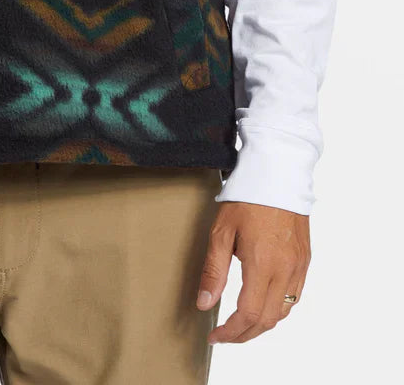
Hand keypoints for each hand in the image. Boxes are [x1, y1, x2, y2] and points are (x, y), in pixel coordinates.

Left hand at [196, 201, 309, 343]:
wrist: (278, 173)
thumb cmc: (247, 198)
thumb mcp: (221, 232)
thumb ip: (214, 270)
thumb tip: (204, 304)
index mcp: (263, 264)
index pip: (248, 314)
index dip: (231, 331)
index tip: (215, 336)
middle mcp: (285, 270)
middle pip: (267, 320)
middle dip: (245, 334)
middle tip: (225, 336)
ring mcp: (299, 266)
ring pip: (284, 312)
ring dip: (262, 324)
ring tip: (241, 324)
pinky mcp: (305, 260)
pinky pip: (294, 296)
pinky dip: (278, 309)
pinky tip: (263, 304)